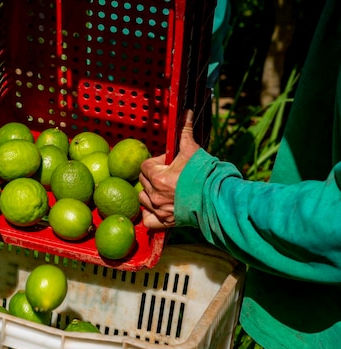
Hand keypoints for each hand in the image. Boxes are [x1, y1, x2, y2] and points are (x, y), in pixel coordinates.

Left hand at [138, 110, 199, 227]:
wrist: (218, 198)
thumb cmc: (205, 173)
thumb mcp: (193, 151)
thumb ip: (184, 132)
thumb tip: (185, 113)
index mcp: (157, 177)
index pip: (145, 165)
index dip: (156, 162)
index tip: (169, 162)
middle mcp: (155, 195)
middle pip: (143, 181)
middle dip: (153, 176)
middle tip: (170, 175)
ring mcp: (159, 210)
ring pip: (143, 199)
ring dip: (150, 193)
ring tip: (165, 190)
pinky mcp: (165, 222)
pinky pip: (148, 220)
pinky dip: (151, 214)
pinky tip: (158, 207)